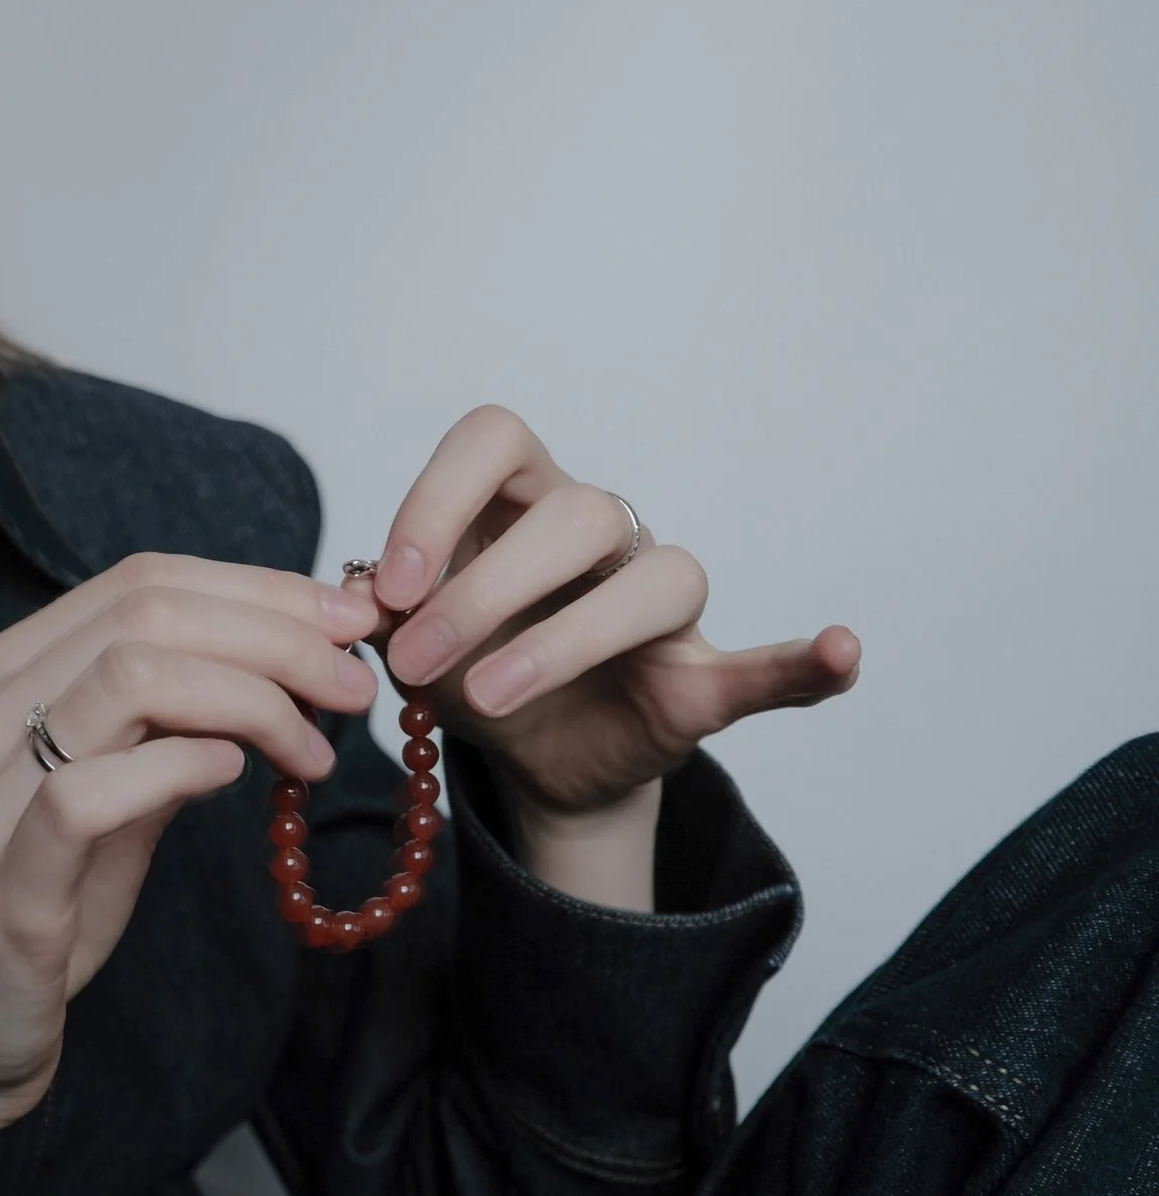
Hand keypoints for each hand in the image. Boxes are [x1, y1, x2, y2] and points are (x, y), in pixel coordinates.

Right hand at [0, 553, 380, 1131]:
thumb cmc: (43, 909)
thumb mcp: (118, 796)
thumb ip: (175, 726)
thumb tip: (287, 668)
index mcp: (3, 676)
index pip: (140, 581)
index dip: (259, 588)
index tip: (347, 623)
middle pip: (145, 614)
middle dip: (275, 634)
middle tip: (353, 682)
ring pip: (126, 678)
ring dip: (250, 697)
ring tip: (314, 746)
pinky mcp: (3, 881)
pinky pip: (90, 791)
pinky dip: (178, 766)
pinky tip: (235, 777)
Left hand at [349, 405, 860, 818]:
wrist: (524, 756)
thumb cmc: (464, 663)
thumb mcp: (404, 637)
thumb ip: (381, 613)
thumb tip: (353, 602)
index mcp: (519, 499)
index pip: (492, 439)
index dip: (436, 498)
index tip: (387, 584)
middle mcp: (599, 532)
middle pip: (572, 514)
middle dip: (481, 589)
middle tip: (417, 661)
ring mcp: (659, 603)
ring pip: (657, 580)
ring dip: (564, 641)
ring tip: (490, 698)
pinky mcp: (702, 679)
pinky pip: (771, 664)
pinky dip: (809, 661)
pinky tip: (842, 653)